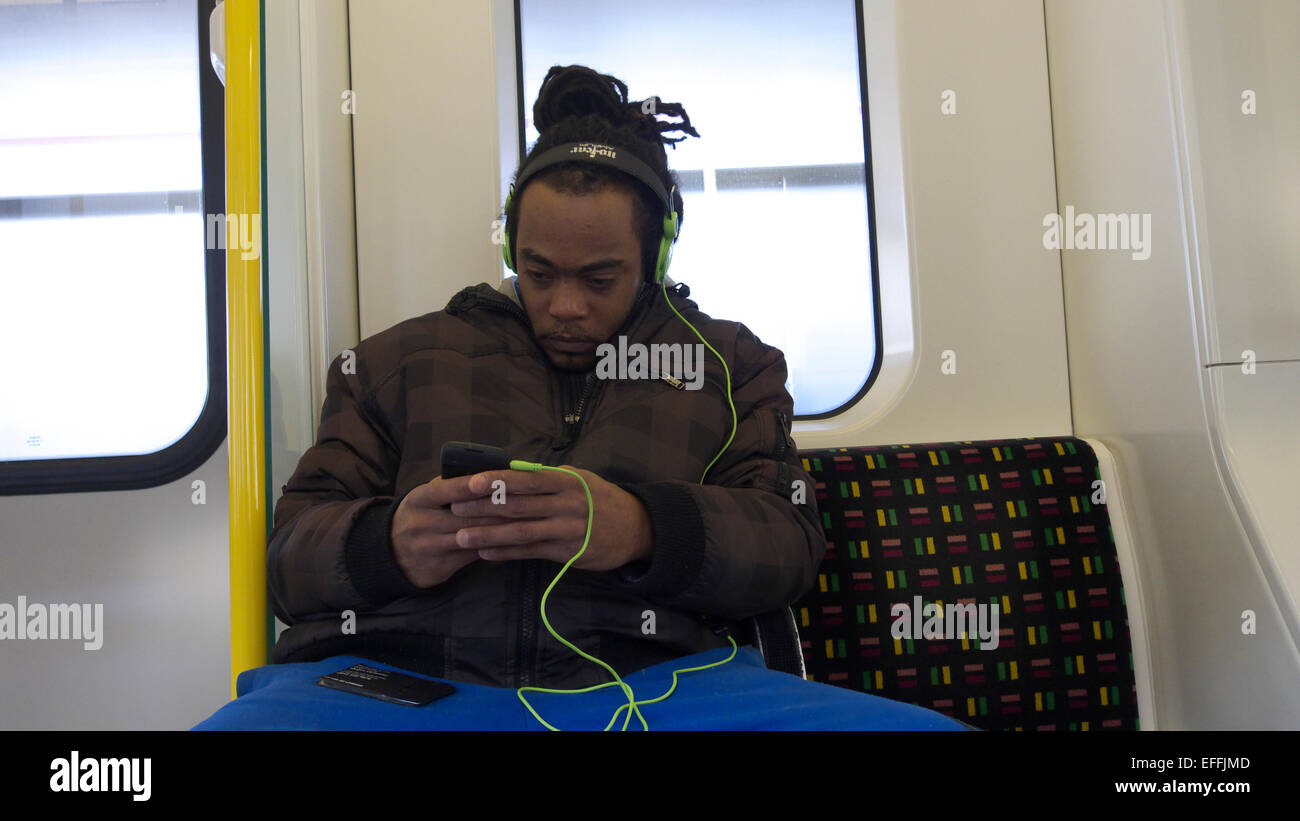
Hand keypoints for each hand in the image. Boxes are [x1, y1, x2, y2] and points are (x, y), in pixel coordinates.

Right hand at [391, 475, 530, 586]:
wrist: (389, 554)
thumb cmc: (418, 515)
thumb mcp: (424, 497)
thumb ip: (449, 486)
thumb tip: (485, 472)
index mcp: (419, 500)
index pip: (444, 490)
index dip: (467, 485)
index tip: (490, 479)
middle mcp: (422, 524)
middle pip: (465, 517)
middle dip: (497, 510)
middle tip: (526, 502)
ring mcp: (430, 548)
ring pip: (472, 538)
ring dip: (500, 530)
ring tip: (525, 521)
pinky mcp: (439, 568)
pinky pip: (472, 557)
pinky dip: (493, 548)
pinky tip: (511, 541)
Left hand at [445, 466, 652, 571]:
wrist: (636, 527)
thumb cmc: (600, 499)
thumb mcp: (579, 479)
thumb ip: (548, 477)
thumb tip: (510, 471)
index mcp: (567, 481)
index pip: (526, 479)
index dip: (497, 480)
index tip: (470, 482)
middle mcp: (567, 503)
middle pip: (519, 505)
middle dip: (484, 507)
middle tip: (455, 509)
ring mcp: (568, 529)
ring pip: (522, 532)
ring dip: (489, 535)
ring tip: (462, 537)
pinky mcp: (569, 552)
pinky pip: (531, 552)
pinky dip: (507, 553)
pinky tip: (486, 554)